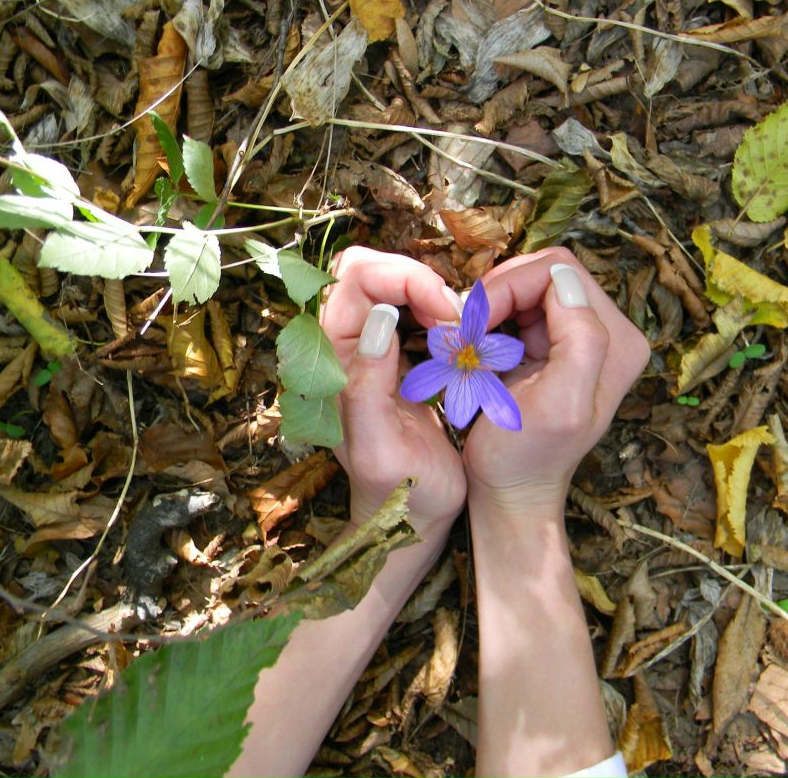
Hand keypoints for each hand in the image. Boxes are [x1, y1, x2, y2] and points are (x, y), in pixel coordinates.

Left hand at [321, 247, 466, 533]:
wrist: (412, 516)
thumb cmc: (400, 491)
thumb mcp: (382, 448)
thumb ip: (368, 385)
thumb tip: (382, 317)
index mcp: (329, 363)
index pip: (355, 279)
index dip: (403, 280)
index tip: (445, 312)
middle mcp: (339, 348)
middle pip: (369, 270)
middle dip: (417, 280)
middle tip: (454, 317)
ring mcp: (364, 350)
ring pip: (389, 284)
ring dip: (429, 293)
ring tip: (457, 329)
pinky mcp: (389, 357)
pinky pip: (407, 307)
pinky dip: (434, 309)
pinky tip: (454, 337)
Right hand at [462, 248, 649, 516]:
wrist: (511, 489)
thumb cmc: (524, 456)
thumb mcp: (557, 404)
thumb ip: (579, 339)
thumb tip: (563, 279)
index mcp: (618, 343)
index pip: (559, 272)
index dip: (508, 289)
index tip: (473, 327)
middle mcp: (610, 332)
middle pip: (546, 270)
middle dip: (499, 293)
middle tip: (467, 330)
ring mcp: (583, 335)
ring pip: (530, 281)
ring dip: (493, 305)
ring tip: (470, 339)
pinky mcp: (557, 341)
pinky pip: (522, 302)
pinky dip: (494, 316)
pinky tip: (480, 345)